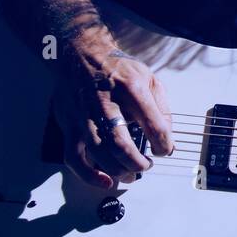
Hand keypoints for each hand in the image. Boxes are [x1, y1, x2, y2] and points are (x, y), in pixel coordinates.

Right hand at [52, 27, 174, 188]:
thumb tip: (168, 140)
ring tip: (131, 173)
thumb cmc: (119, 70)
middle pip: (121, 144)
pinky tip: (106, 181)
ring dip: (119, 170)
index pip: (153, 124)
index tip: (165, 150)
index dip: (163, 144)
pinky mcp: (69, 125)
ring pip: (99, 153)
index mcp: (131, 88)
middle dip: (138, 163)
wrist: (82, 55)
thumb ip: (161, 108)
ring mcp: (83, 115)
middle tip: (147, 165)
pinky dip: (89, 174)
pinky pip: (74, 158)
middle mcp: (105, 102)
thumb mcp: (149, 79)